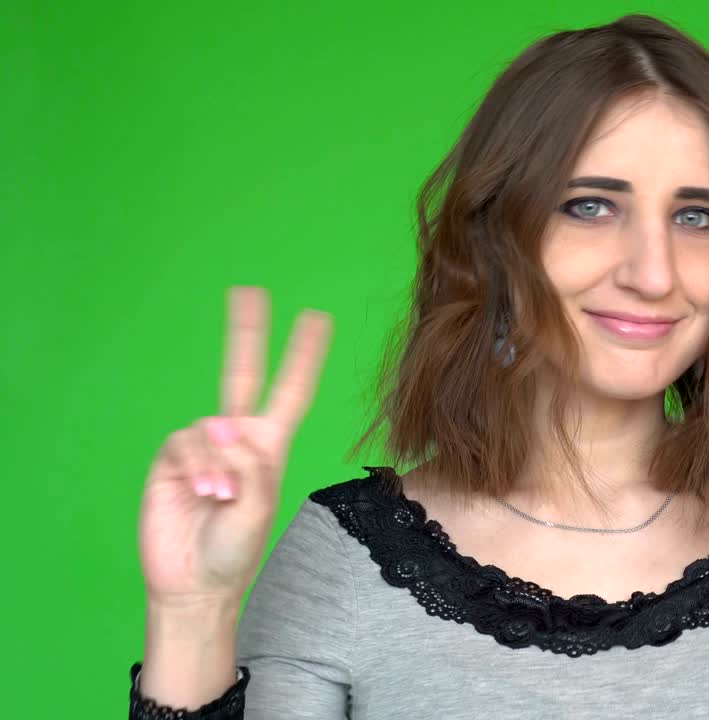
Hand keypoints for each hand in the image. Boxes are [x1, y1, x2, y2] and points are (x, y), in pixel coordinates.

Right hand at [138, 286, 333, 607]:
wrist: (196, 582)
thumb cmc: (237, 549)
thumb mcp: (260, 506)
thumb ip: (249, 463)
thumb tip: (222, 427)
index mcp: (269, 446)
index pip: (289, 392)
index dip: (303, 357)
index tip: (317, 319)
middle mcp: (236, 439)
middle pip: (241, 375)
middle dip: (247, 334)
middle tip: (250, 292)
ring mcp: (202, 449)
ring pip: (211, 427)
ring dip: (219, 464)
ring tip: (222, 499)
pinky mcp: (172, 462)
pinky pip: (185, 443)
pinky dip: (198, 466)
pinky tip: (204, 493)